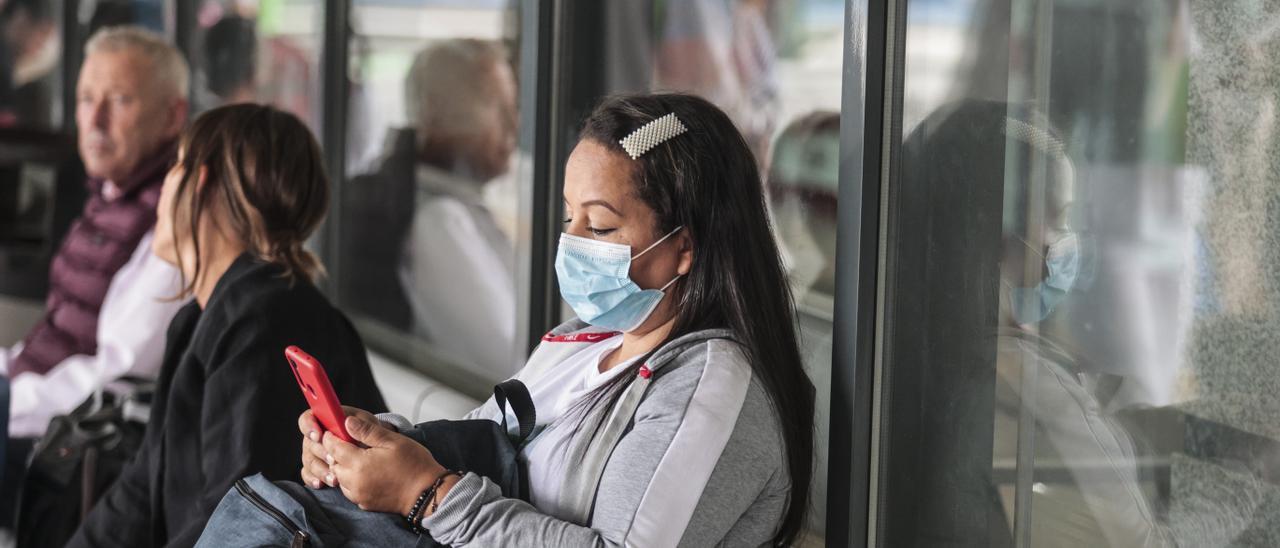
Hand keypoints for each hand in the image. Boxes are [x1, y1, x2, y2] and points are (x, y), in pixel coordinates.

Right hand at [298, 406, 385, 488]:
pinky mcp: (314, 468)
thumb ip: (360, 423)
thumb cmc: (369, 433)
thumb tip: (349, 422)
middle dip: (321, 452)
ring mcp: (314, 452)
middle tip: (333, 460)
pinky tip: (322, 484)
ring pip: (309, 460)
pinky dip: (314, 479)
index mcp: (326, 419)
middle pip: (308, 443)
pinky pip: (307, 474)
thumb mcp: (368, 425)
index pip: (308, 418)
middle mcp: (316, 435)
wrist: (373, 450)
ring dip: (320, 469)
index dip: (309, 426)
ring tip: (334, 478)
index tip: (319, 436)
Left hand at [322, 413, 445, 513]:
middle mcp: (355, 481)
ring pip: (339, 478)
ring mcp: (359, 494)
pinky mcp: (364, 503)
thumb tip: (348, 422)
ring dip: (343, 467)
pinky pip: (349, 490)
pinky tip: (364, 472)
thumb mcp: (393, 441)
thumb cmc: (414, 465)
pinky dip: (351, 480)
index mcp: (360, 463)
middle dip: (336, 452)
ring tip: (357, 457)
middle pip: (333, 464)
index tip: (332, 431)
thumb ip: (368, 431)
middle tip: (347, 442)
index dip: (330, 437)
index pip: (334, 448)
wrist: (427, 493)